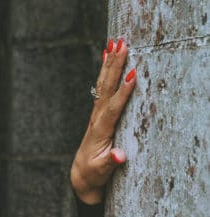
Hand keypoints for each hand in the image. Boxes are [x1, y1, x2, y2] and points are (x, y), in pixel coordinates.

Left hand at [70, 37, 135, 203]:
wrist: (82, 174)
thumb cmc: (95, 173)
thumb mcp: (102, 171)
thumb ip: (110, 162)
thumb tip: (119, 156)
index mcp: (101, 130)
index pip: (113, 107)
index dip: (123, 91)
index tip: (133, 74)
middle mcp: (97, 117)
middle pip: (107, 88)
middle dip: (115, 65)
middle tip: (122, 44)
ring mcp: (97, 113)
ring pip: (104, 83)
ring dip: (110, 62)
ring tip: (115, 42)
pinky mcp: (99, 112)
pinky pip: (103, 87)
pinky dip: (106, 70)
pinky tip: (107, 55)